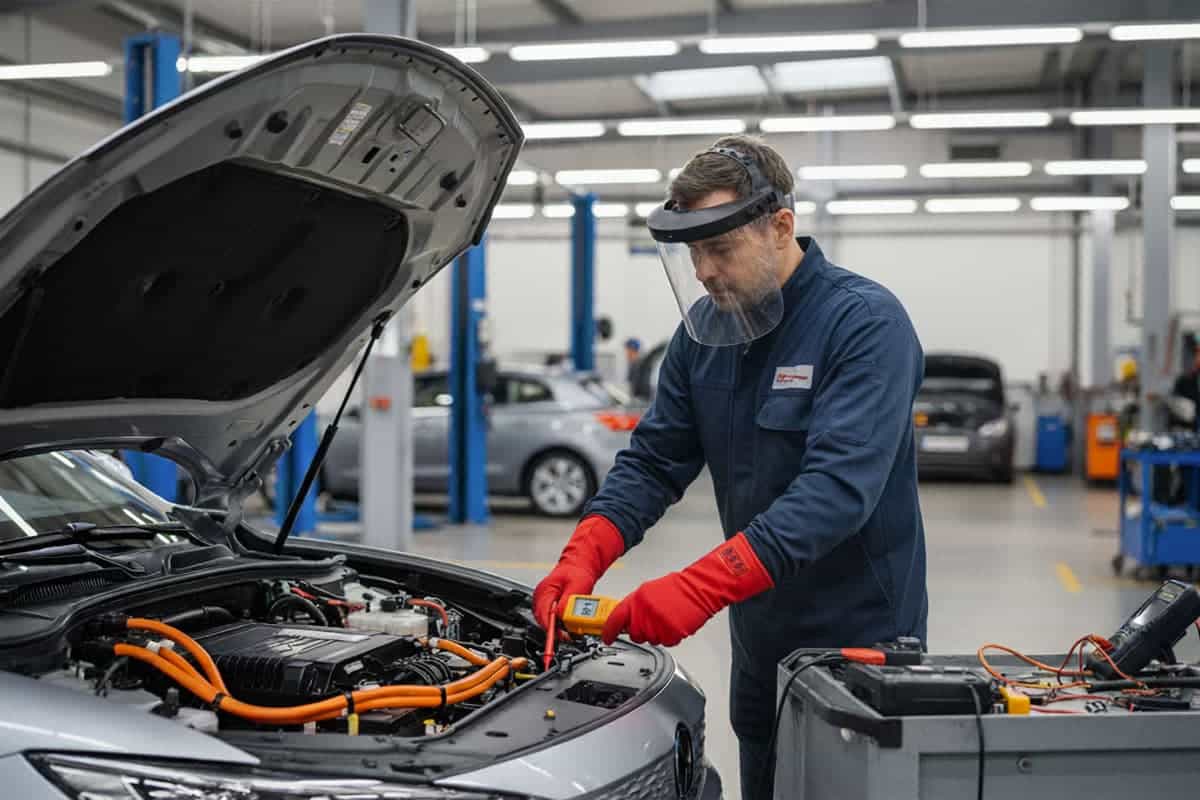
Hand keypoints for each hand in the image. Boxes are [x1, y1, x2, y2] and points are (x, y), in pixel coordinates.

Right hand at [532, 515, 624, 629]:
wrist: (579, 564)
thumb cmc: (577, 571)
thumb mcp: (577, 586)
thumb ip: (568, 602)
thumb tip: (561, 616)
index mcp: (545, 590)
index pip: (543, 615)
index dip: (551, 628)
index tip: (561, 636)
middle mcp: (540, 596)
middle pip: (542, 620)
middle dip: (554, 630)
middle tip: (568, 635)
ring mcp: (543, 599)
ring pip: (545, 620)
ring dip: (556, 627)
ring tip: (568, 631)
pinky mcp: (548, 603)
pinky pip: (549, 617)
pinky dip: (557, 623)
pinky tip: (565, 624)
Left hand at [602, 532, 773, 646]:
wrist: (699, 588)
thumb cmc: (677, 588)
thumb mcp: (648, 591)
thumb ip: (635, 605)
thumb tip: (624, 618)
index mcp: (638, 599)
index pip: (616, 618)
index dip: (608, 631)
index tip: (605, 637)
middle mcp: (646, 612)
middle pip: (634, 634)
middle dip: (640, 631)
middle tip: (651, 621)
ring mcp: (659, 624)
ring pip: (650, 640)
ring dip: (656, 634)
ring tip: (665, 618)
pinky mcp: (672, 633)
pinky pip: (665, 642)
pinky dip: (669, 636)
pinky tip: (673, 623)